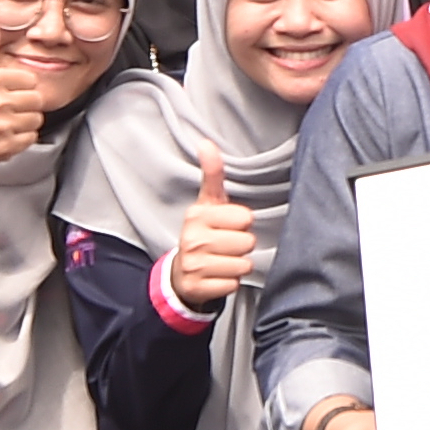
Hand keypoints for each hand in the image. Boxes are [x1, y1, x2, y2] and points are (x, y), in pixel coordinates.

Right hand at [171, 150, 257, 310]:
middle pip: (247, 242)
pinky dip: (230, 282)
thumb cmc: (204, 232)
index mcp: (197, 215)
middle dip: (242, 246)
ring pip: (243, 265)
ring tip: (222, 260)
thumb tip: (206, 142)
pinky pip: (233, 285)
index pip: (245, 218)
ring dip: (238, 265)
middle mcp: (192, 239)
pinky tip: (217, 276)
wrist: (182, 271)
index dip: (242, 224)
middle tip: (226, 246)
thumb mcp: (208, 203)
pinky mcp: (197, 287)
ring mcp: (193, 265)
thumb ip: (212, 174)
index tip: (228, 226)